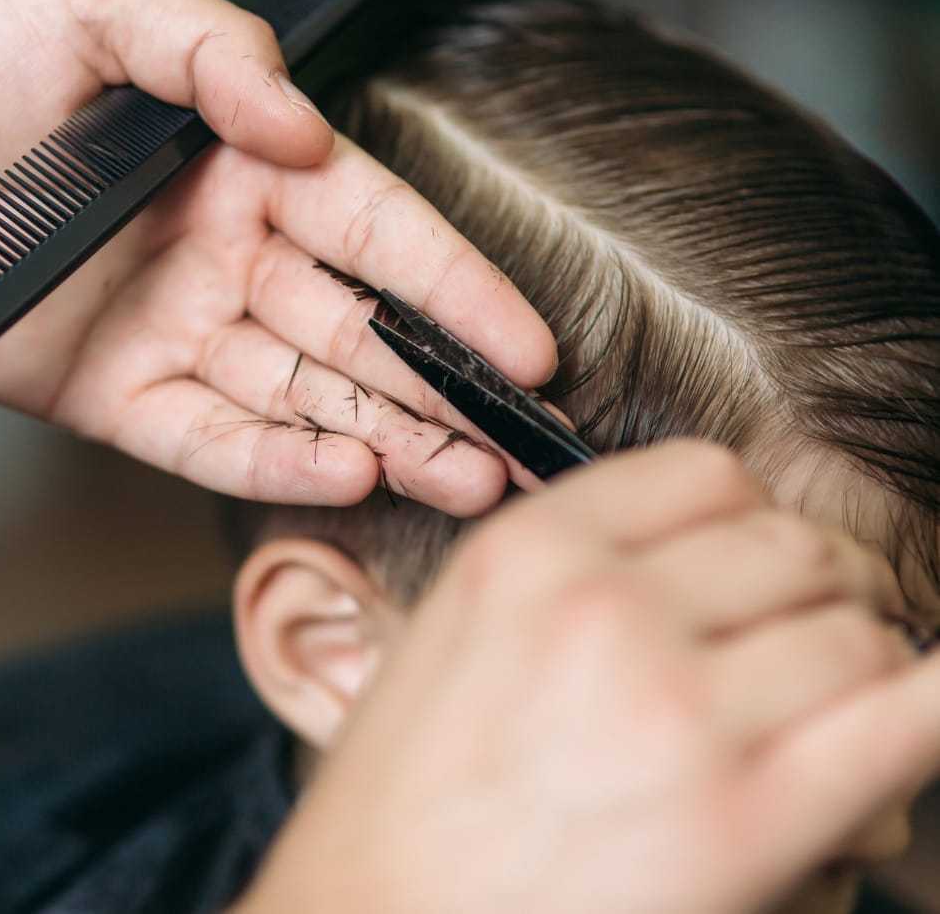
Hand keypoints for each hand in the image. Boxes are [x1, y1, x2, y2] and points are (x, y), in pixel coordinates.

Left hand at [0, 0, 555, 509]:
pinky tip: (352, 474)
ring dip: (391, 437)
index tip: (525, 342)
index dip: (458, 288)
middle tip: (526, 439)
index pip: (379, 232)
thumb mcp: (91, 3)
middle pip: (362, 332)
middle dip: (448, 386)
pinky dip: (280, 462)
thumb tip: (303, 134)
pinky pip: (213, 439)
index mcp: (240, 168)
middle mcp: (226, 256)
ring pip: (305, 396)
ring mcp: (176, 333)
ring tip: (471, 476)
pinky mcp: (117, 399)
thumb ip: (211, 51)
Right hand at [237, 442, 939, 913]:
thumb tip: (706, 562)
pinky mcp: (744, 820)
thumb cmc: (406, 796)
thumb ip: (573, 574)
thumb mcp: (456, 633)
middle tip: (813, 628)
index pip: (706, 474)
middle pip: (792, 544)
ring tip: (832, 706)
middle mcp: (603, 604)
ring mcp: (677, 706)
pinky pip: (899, 720)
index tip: (756, 558)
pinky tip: (922, 701)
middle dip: (820, 583)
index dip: (750, 515)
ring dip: (861, 660)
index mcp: (529, 549)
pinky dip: (927, 700)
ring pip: (856, 631)